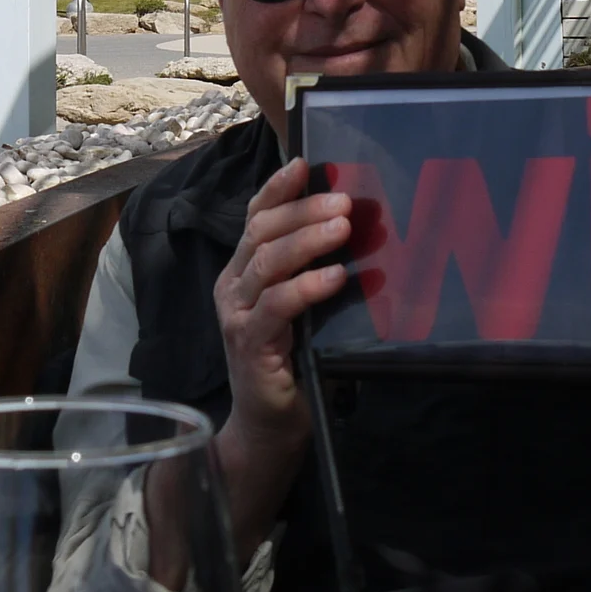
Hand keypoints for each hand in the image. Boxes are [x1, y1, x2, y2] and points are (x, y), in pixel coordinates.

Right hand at [206, 157, 350, 548]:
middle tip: (345, 200)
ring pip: (268, 262)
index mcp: (243, 271)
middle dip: (304, 210)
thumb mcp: (304, 309)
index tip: (308, 163)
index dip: (279, 188)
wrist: (270, 428)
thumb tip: (358, 228)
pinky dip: (307, 286)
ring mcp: (237, 314)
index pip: (256, 217)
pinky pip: (277, 306)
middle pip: (263, 231)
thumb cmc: (294, 363)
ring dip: (308, 240)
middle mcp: (233, 286)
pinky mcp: (250, 344)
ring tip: (343, 228)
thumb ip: (314, 272)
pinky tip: (336, 277)